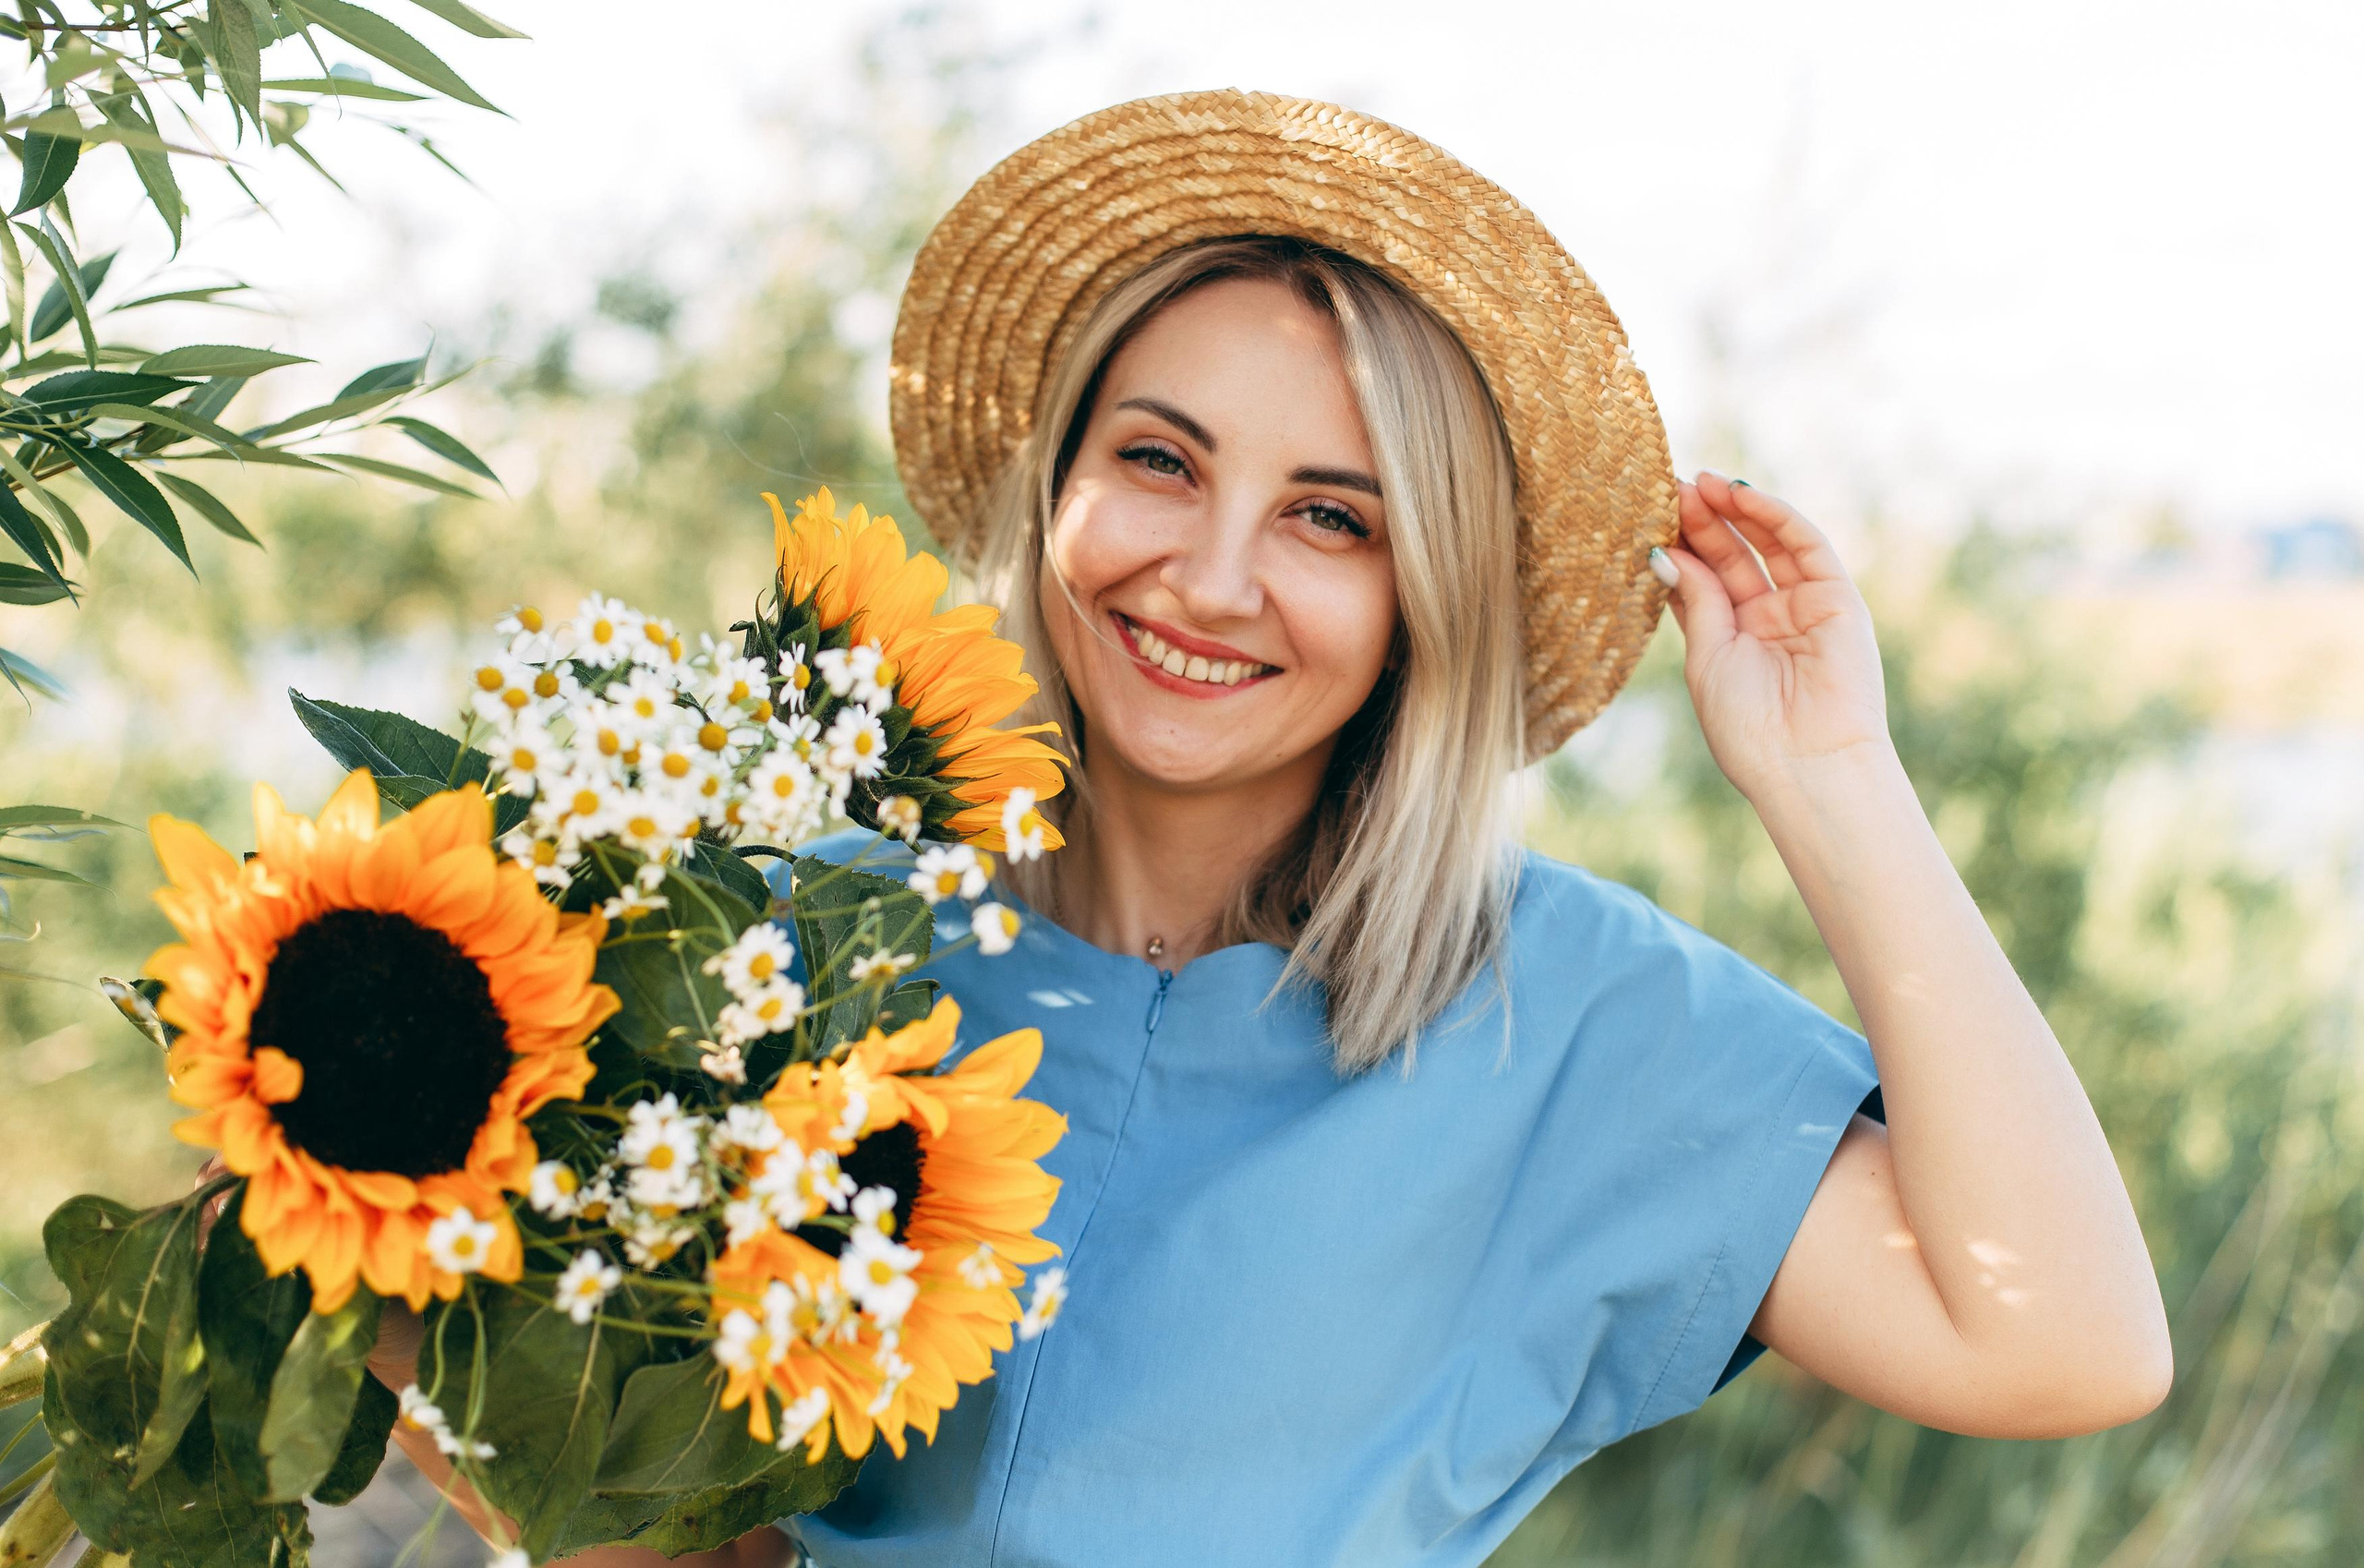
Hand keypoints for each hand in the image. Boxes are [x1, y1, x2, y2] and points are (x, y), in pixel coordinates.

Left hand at [1655, 473, 1891, 802]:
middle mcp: (1769, 619)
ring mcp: (1805, 607)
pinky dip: (1773, 515)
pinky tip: (1739, 495)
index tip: (1647, 514)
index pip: (1702, 581)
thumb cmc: (1749, 728)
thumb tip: (1664, 551)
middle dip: (1701, 521)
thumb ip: (1696, 601)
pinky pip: (1806, 545)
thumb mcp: (1708, 659)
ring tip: (1697, 483)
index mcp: (1733, 641)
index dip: (1679, 547)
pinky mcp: (1838, 598)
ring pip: (1766, 544)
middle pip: (1731, 557)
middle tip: (1668, 485)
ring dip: (1733, 510)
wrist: (1806, 764)